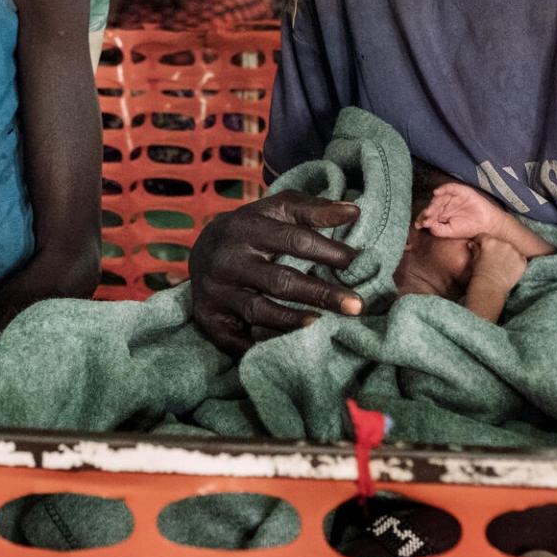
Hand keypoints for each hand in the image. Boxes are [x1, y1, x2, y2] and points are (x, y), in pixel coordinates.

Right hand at [189, 191, 364, 356]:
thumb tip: (354, 211)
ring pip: (259, 311)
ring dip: (294, 321)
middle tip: (356, 306)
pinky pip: (237, 338)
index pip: (293, 240)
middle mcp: (228, 260)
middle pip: (279, 281)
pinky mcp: (208, 317)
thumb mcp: (275, 210)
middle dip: (321, 293)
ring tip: (324, 326)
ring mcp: (216, 290)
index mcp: (246, 228)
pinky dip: (262, 344)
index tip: (355, 263)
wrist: (200, 250)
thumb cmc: (251, 229)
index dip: (327, 252)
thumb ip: (313, 209)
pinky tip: (289, 347)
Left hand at [416, 182, 504, 239]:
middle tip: (426, 217)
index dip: (423, 219)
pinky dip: (443, 189)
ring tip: (430, 210)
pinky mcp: (460, 191)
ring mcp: (452, 197)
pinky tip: (436, 193)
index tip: (419, 224)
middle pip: (433, 205)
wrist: (486, 224)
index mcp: (441, 214)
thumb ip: (438, 230)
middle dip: (428, 211)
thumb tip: (427, 225)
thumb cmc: (468, 228)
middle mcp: (444, 205)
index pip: (429, 215)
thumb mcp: (450, 232)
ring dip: (434, 203)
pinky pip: (449, 187)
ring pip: (439, 197)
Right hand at [469, 235, 528, 289]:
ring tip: (501, 265)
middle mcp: (503, 243)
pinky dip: (516, 262)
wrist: (490, 288)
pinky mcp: (522, 261)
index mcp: (489, 241)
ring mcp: (514, 252)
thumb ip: (475, 249)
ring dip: (507, 254)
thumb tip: (472, 244)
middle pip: (499, 242)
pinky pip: (520, 258)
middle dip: (495, 248)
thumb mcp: (474, 260)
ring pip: (511, 249)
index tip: (481, 248)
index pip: (484, 237)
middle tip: (493, 259)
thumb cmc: (479, 275)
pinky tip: (510, 269)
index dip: (481, 242)